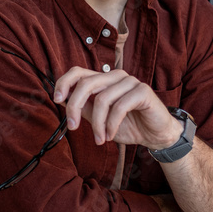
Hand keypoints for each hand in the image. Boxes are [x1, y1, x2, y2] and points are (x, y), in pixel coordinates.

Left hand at [53, 67, 182, 147]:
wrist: (155, 135)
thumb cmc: (128, 125)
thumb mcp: (100, 119)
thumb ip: (84, 108)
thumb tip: (62, 101)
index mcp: (104, 80)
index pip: (78, 72)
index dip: (64, 82)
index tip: (57, 99)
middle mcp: (115, 76)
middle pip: (86, 84)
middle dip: (75, 107)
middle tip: (72, 127)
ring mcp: (130, 81)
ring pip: (102, 99)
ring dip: (97, 124)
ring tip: (99, 139)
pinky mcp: (142, 91)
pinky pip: (119, 107)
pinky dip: (111, 125)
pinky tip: (111, 136)